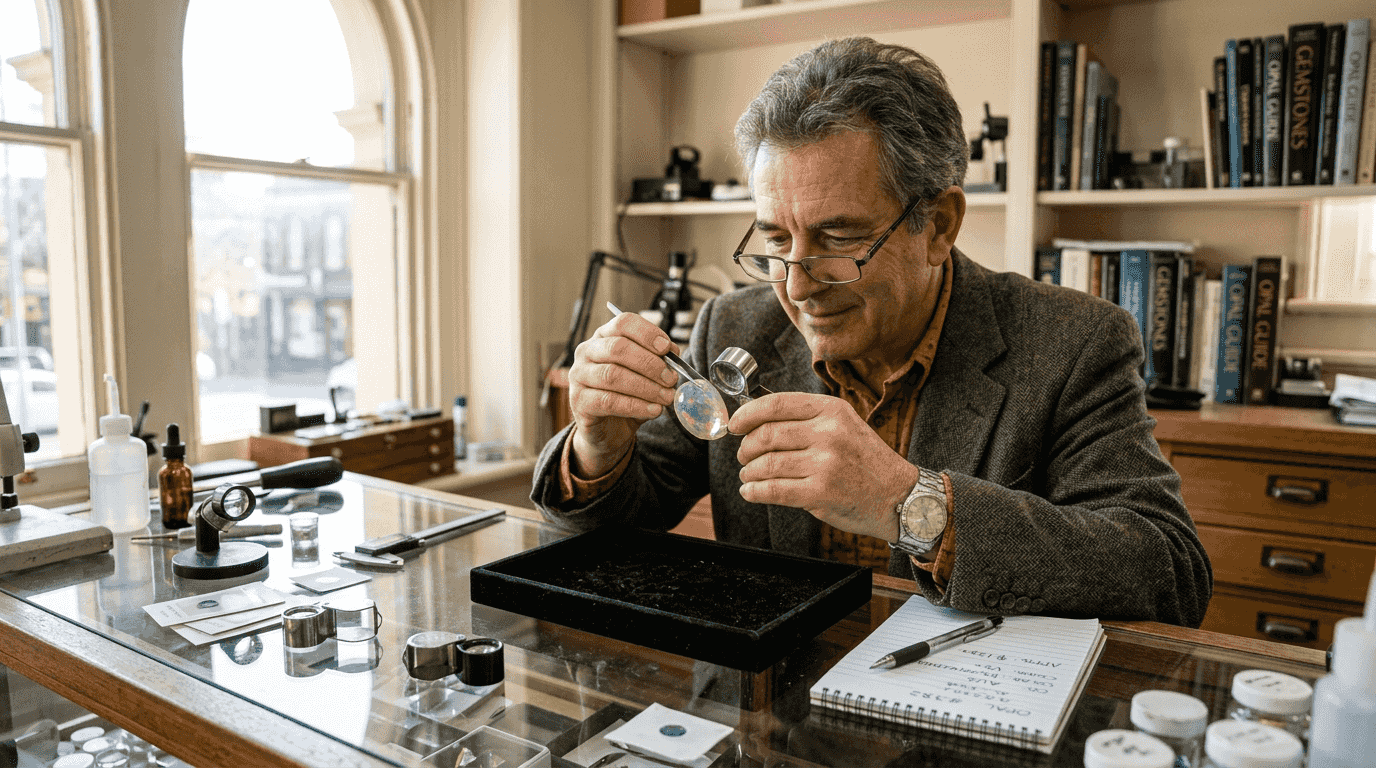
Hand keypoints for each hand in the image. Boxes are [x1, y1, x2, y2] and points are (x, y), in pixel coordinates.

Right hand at [567, 311, 680, 476]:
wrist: (608, 429)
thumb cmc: (627, 396)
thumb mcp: (646, 375)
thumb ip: (658, 361)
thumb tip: (674, 353)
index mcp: (604, 337)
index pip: (623, 323)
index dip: (647, 333)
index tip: (667, 348)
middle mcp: (587, 352)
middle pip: (618, 348)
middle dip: (649, 363)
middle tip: (670, 378)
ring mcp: (579, 376)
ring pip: (613, 375)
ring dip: (646, 387)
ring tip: (666, 397)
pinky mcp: (579, 402)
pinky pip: (609, 401)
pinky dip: (636, 406)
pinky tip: (654, 410)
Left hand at [731, 393, 919, 540]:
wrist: (899, 496)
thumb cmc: (866, 461)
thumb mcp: (844, 425)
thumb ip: (807, 419)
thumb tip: (757, 421)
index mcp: (832, 410)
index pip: (776, 404)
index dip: (747, 414)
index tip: (734, 425)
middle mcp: (828, 433)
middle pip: (766, 435)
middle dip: (746, 448)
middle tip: (743, 455)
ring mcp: (825, 463)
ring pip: (766, 464)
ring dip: (749, 471)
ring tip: (749, 475)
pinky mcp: (821, 492)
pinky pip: (773, 490)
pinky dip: (754, 491)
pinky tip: (751, 491)